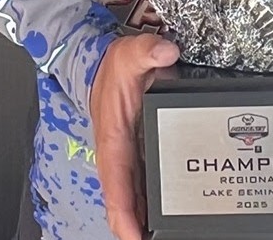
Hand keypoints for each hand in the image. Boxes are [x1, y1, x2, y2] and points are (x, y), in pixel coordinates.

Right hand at [89, 33, 181, 239]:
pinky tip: (169, 220)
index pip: (116, 185)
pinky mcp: (140, 157)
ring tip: (167, 234)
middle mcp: (120, 157)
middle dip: (137, 227)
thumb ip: (147, 51)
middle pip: (127, 203)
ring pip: (137, 200)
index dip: (124, 214)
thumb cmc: (114, 68)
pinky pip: (146, 188)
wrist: (104, 68)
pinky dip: (153, 206)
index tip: (134, 236)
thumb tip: (165, 52)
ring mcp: (130, 160)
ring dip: (146, 220)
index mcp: (113, 141)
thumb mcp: (130, 53)